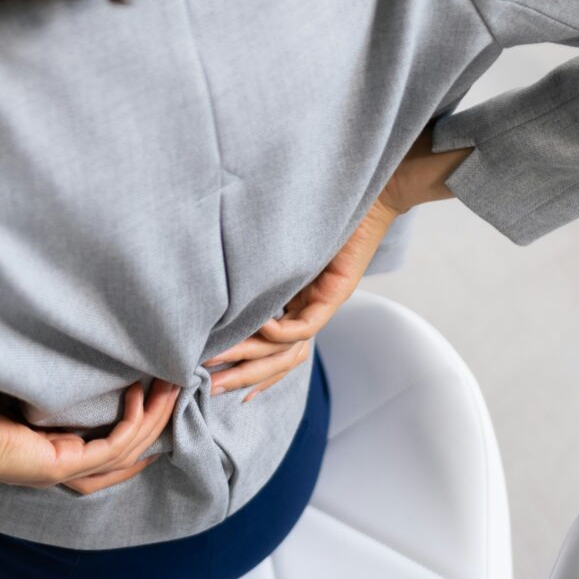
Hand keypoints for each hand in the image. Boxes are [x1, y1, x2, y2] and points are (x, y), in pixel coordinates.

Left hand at [0, 375, 180, 495]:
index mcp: (46, 449)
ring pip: (128, 448)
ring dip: (155, 417)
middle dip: (156, 416)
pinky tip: (143, 393)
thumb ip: (36, 369)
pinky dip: (134, 421)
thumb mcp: (6, 379)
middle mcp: (59, 464)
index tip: (155, 388)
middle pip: (127, 449)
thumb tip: (53, 336)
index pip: (105, 444)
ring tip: (173, 384)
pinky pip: (114, 446)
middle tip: (178, 381)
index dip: (136, 420)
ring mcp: (62, 468)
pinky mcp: (60, 464)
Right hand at [203, 124, 471, 400]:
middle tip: (211, 388)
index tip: (215, 382)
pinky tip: (257, 325)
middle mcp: (311, 311)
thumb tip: (214, 277)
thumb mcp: (278, 246)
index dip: (248, 369)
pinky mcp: (336, 293)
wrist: (367, 190)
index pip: (274, 350)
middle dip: (243, 375)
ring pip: (289, 351)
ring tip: (220, 361)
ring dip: (254, 360)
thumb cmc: (321, 210)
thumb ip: (256, 267)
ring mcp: (324, 305)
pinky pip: (306, 325)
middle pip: (278, 360)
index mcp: (298, 304)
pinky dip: (279, 331)